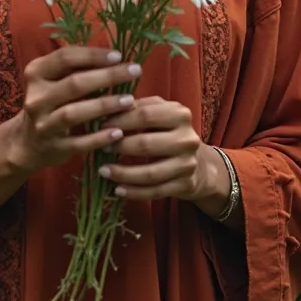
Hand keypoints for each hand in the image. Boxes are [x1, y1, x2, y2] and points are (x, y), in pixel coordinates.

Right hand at [9, 46, 141, 175]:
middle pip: (74, 83)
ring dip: (104, 105)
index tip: (119, 55)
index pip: (65, 57)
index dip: (93, 55)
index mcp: (36, 73)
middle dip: (107, 76)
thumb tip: (116, 57)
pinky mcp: (53, 147)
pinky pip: (79, 143)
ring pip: (74, 113)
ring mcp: (43, 124)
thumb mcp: (54, 79)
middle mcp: (36, 98)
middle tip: (135, 71)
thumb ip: (77, 67)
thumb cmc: (52, 101)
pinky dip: (99, 138)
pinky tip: (118, 132)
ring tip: (130, 101)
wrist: (29, 141)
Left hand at [99, 95, 228, 203]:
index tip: (100, 125)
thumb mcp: (159, 113)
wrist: (200, 163)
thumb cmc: (169, 132)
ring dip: (123, 173)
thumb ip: (137, 108)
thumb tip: (106, 108)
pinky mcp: (186, 185)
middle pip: (146, 144)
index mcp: (180, 114)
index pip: (145, 115)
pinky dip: (134, 192)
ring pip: (150, 173)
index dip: (120, 121)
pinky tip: (118, 189)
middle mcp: (187, 139)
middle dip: (119, 147)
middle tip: (100, 148)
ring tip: (103, 171)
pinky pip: (155, 192)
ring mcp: (188, 164)